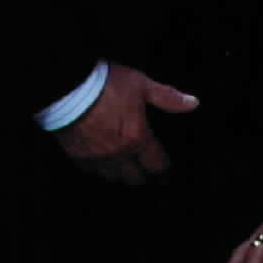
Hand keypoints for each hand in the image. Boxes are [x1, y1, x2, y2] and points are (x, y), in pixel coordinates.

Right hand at [51, 62, 197, 185]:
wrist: (69, 88)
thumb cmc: (106, 85)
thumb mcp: (142, 84)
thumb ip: (167, 97)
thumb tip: (193, 103)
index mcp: (137, 138)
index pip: (156, 163)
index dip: (164, 170)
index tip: (167, 172)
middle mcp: (118, 154)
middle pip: (134, 178)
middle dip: (142, 175)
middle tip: (147, 172)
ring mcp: (96, 158)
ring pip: (112, 178)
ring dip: (121, 174)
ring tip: (126, 170)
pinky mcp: (77, 156)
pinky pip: (92, 172)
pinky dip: (99, 169)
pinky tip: (101, 163)